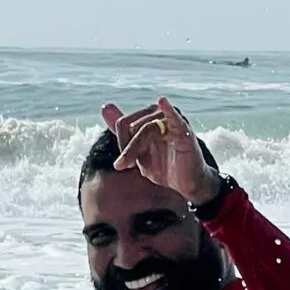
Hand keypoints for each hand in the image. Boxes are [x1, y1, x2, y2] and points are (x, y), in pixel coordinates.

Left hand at [101, 99, 221, 206]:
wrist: (182, 188)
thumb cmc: (162, 167)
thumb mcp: (138, 151)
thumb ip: (122, 130)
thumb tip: (105, 106)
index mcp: (148, 118)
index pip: (124, 123)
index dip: (120, 142)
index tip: (122, 163)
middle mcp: (160, 116)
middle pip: (133, 126)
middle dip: (127, 148)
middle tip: (124, 167)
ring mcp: (173, 123)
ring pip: (147, 128)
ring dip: (135, 148)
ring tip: (132, 167)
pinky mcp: (185, 133)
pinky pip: (175, 119)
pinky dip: (169, 110)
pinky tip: (162, 102)